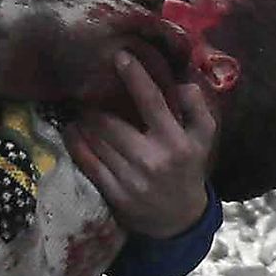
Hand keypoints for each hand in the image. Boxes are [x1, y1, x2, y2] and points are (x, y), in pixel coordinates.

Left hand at [66, 49, 216, 239]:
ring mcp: (131, 179)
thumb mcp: (203, 139)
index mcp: (176, 142)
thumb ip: (197, 108)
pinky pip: (88, 163)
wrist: (179, 219)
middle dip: (94, 104)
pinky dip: (76, 144)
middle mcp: (152, 160)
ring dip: (83, 121)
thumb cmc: (188, 168)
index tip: (119, 55)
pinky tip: (72, 131)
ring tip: (77, 108)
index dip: (135, 76)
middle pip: (111, 122)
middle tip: (84, 88)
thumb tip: (181, 83)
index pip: (152, 102)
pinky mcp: (114, 194)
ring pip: (96, 141)